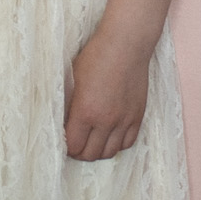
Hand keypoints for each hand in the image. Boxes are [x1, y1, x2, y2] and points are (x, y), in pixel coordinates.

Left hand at [64, 23, 155, 161]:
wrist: (126, 45)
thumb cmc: (95, 57)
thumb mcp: (72, 79)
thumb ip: (68, 106)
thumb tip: (62, 123)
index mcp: (85, 111)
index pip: (74, 146)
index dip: (67, 148)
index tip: (64, 143)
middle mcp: (106, 120)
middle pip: (91, 154)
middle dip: (80, 153)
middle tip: (76, 146)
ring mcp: (124, 120)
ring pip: (110, 152)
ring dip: (98, 152)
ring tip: (92, 143)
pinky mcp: (137, 116)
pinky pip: (128, 143)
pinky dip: (117, 145)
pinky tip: (110, 137)